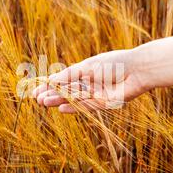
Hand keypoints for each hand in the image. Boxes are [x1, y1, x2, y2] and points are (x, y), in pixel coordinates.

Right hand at [32, 49, 150, 112]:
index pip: (63, 79)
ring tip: (44, 103)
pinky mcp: (103, 103)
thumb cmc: (113, 63)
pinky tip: (61, 109)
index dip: (50, 85)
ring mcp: (96, 93)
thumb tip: (51, 81)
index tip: (36, 90)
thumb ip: (69, 75)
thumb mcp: (87, 67)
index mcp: (85, 70)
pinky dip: (73, 108)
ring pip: (73, 99)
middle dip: (51, 94)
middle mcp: (89, 82)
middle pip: (66, 90)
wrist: (137, 71)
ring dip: (58, 100)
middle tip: (37, 99)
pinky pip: (85, 107)